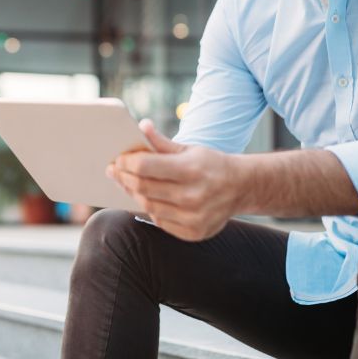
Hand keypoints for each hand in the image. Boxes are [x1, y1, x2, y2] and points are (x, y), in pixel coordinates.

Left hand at [106, 120, 244, 240]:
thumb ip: (162, 142)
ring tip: (127, 183)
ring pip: (148, 206)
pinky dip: (150, 208)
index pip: (145, 166)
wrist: (242, 187)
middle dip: (124, 178)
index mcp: (191, 169)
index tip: (118, 159)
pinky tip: (147, 198)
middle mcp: (193, 196)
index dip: (127, 162)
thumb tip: (142, 126)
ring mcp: (193, 217)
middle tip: (115, 171)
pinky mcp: (193, 232)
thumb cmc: (211, 164)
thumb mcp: (190, 149)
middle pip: (143, 187)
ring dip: (133, 193)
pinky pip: (160, 221)